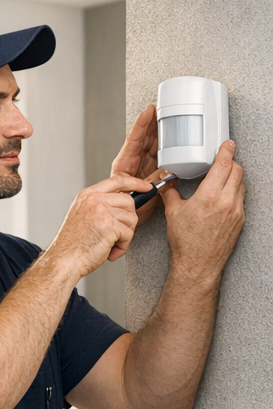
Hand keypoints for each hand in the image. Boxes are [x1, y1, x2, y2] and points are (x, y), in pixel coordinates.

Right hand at [46, 173, 154, 279]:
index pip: (117, 180)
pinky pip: (128, 234)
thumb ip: (100, 205)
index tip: (145, 186)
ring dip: (124, 235)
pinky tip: (109, 250)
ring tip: (109, 244)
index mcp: (87, 195)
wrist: (64, 260)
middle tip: (116, 234)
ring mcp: (101, 211)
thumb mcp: (82, 215)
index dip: (135, 183)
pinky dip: (122, 246)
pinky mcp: (109, 225)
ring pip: (131, 218)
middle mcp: (94, 200)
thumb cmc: (72, 244)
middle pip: (129, 201)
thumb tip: (124, 204)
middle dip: (128, 220)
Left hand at [112, 105, 164, 222]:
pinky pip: (160, 153)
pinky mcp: (151, 168)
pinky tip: (175, 137)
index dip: (142, 124)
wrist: (124, 218)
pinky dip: (167, 144)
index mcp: (125, 163)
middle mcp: (133, 161)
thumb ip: (152, 182)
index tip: (149, 110)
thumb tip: (167, 172)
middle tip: (164, 107)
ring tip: (170, 116)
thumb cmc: (124, 207)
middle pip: (145, 137)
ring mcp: (142, 164)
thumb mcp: (137, 194)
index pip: (134, 138)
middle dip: (154, 122)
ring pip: (153, 143)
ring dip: (161, 131)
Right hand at [160, 140, 244, 283]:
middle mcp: (226, 202)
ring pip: (241, 184)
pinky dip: (234, 191)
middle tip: (223, 159)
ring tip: (222, 177)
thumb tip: (167, 184)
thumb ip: (170, 194)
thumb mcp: (173, 213)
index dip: (227, 151)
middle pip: (237, 172)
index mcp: (209, 197)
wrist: (198, 264)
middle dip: (231, 162)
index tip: (228, 145)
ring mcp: (236, 211)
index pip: (224, 166)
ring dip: (234, 177)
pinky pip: (240, 198)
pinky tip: (223, 194)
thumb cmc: (186, 242)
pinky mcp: (240, 220)